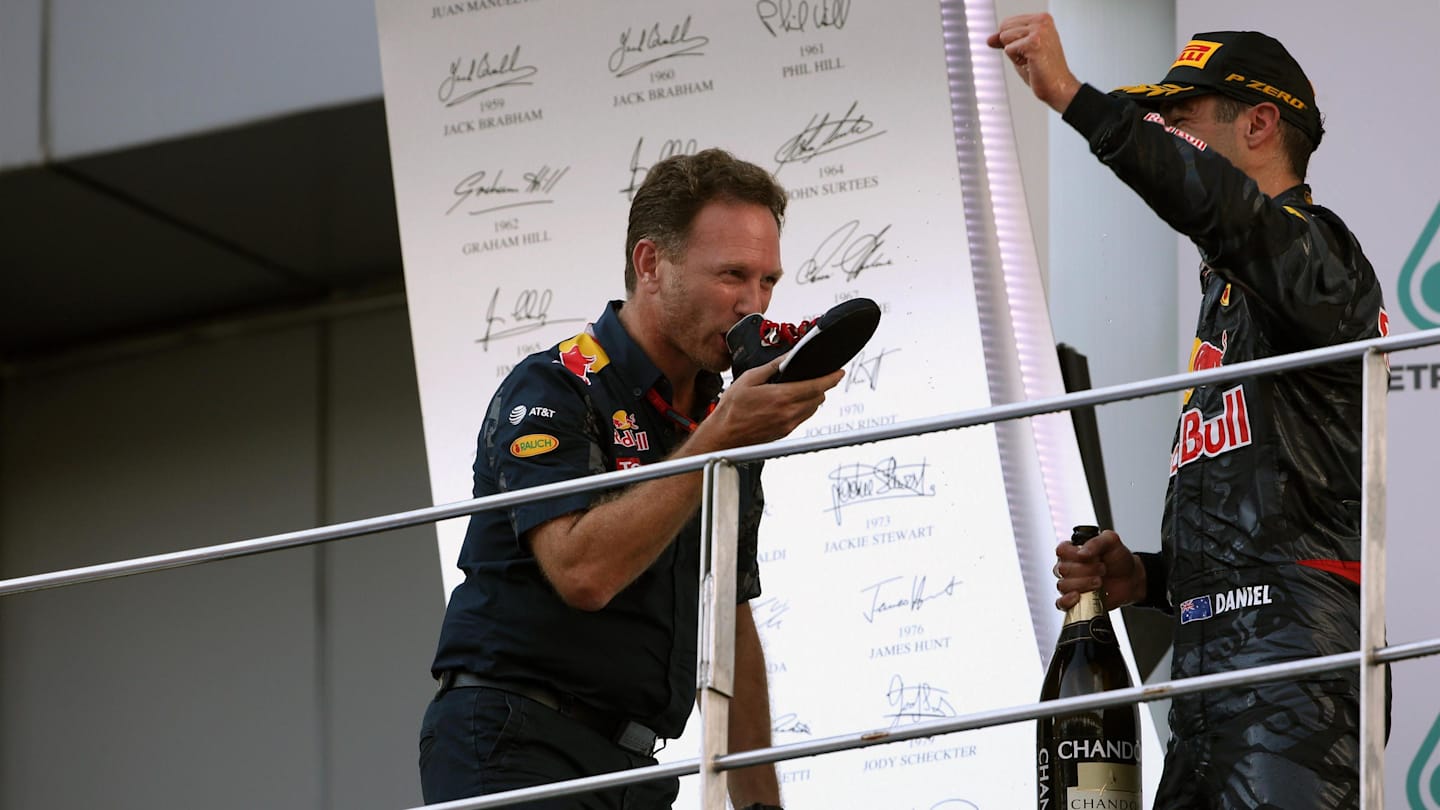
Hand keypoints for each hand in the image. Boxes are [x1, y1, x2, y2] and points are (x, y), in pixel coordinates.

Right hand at [691, 357, 841, 453]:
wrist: (724, 436)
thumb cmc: (731, 410)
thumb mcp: (749, 379)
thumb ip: (773, 367)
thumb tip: (788, 357)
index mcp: (781, 397)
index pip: (816, 386)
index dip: (831, 378)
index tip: (839, 372)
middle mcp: (788, 413)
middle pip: (818, 398)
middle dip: (821, 386)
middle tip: (817, 377)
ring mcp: (788, 425)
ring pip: (813, 409)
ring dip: (813, 398)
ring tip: (802, 388)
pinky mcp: (785, 432)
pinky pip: (802, 418)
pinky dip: (803, 408)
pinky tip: (790, 402)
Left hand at [986, 13, 1081, 113]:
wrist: (1058, 87)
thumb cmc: (1042, 71)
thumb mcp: (1021, 51)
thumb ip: (1006, 41)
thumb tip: (989, 39)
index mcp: (1042, 18)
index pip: (1007, 23)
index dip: (1010, 41)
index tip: (1028, 50)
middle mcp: (1042, 21)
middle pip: (1004, 28)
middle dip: (1011, 46)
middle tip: (1030, 57)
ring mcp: (1039, 31)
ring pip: (1004, 38)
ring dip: (1014, 54)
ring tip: (1031, 60)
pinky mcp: (1033, 43)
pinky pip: (1008, 50)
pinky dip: (1016, 61)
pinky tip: (1032, 64)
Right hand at [1053, 529, 1146, 610]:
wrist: (1130, 579)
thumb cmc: (1119, 559)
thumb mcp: (1111, 542)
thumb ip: (1096, 542)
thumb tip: (1081, 552)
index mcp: (1073, 550)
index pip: (1061, 551)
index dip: (1074, 555)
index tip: (1092, 557)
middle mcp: (1068, 567)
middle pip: (1062, 569)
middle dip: (1085, 570)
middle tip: (1102, 569)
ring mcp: (1070, 584)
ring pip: (1063, 586)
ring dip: (1083, 584)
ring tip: (1099, 582)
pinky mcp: (1075, 600)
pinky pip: (1061, 604)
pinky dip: (1067, 601)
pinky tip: (1079, 597)